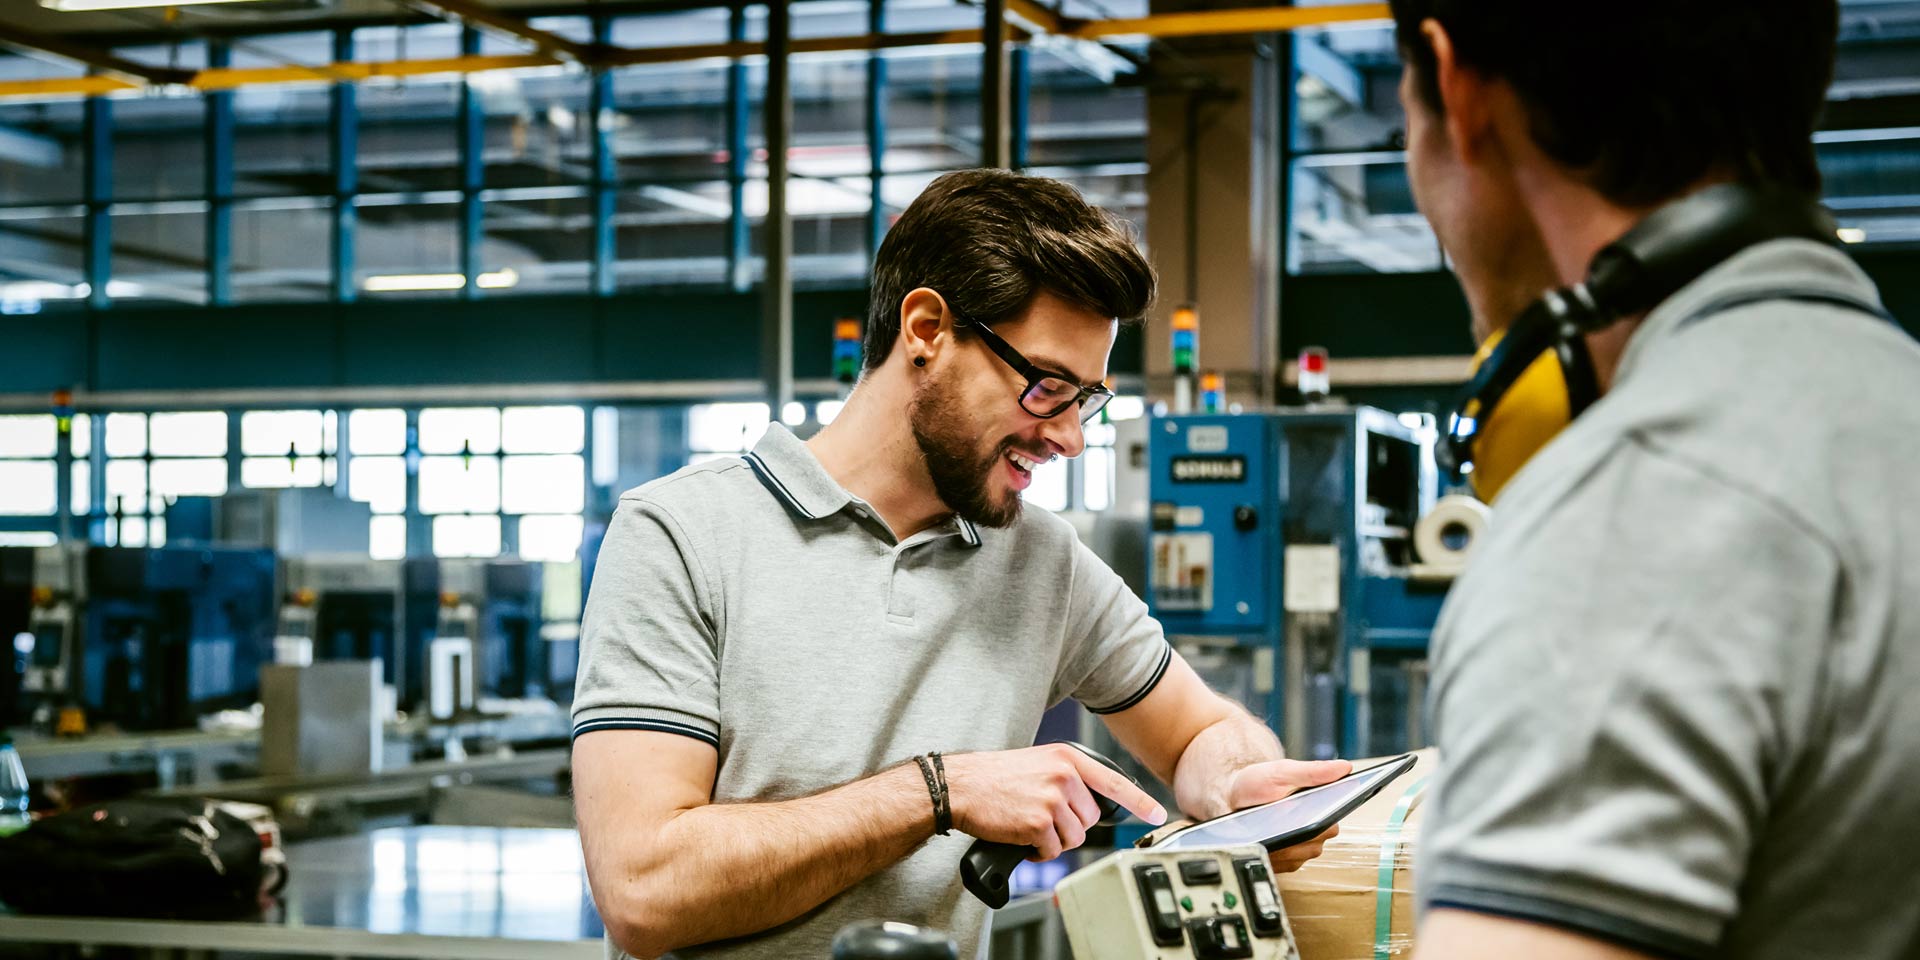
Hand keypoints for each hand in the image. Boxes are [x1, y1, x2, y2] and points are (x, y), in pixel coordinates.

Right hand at [943, 744, 1168, 861]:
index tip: (1158, 814)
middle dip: (1069, 826)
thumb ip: (1067, 778)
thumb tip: (1089, 805)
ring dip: (1053, 840)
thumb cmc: (996, 777)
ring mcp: (1052, 799)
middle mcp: (1064, 776)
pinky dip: (1037, 852)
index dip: (1140, 801)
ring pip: (1074, 837)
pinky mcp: (1038, 823)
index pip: (1114, 781)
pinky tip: (1021, 838)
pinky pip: (1052, 851)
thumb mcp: (1039, 764)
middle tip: (1042, 818)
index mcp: (1067, 759)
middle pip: (1090, 819)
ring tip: (1029, 826)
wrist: (962, 786)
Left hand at [1222, 758, 1350, 873]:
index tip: (1312, 815)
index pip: (1332, 822)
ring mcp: (1300, 849)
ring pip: (1301, 854)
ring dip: (1286, 842)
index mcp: (1322, 808)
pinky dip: (1274, 853)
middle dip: (1301, 831)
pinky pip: (1285, 864)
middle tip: (1284, 820)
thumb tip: (1344, 767)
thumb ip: (1312, 771)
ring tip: (1270, 830)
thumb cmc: (1258, 782)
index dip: (1324, 820)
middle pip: (1317, 841)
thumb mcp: (1282, 771)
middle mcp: (1315, 832)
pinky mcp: (1284, 862)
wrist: (1230, 796)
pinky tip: (1263, 840)